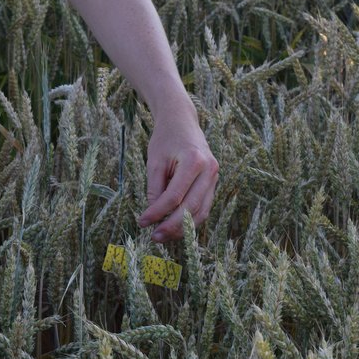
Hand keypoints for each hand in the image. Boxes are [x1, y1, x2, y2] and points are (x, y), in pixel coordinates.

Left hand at [138, 105, 217, 243]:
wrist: (182, 121)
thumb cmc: (165, 139)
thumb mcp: (155, 162)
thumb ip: (155, 189)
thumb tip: (153, 216)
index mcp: (194, 161)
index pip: (174, 196)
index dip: (158, 212)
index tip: (142, 222)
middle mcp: (210, 170)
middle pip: (191, 208)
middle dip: (171, 226)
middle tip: (154, 237)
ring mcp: (215, 177)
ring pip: (201, 212)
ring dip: (182, 228)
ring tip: (163, 236)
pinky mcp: (214, 182)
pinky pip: (204, 207)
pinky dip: (191, 220)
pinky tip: (175, 227)